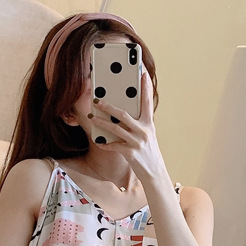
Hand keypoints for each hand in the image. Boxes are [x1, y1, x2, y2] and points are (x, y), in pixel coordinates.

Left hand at [91, 70, 169, 186]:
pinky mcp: (130, 153)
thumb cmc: (148, 151)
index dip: (145, 86)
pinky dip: (105, 143)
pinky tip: (98, 140)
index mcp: (149, 123)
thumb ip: (138, 123)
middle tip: (97, 100)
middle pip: (124, 114)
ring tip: (92, 117)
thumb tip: (122, 113)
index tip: (142, 72)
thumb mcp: (147, 134)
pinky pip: (113, 146)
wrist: (154, 172)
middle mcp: (144, 131)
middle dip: (108, 107)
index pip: (147, 101)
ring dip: (102, 123)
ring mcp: (137, 142)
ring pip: (116, 129)